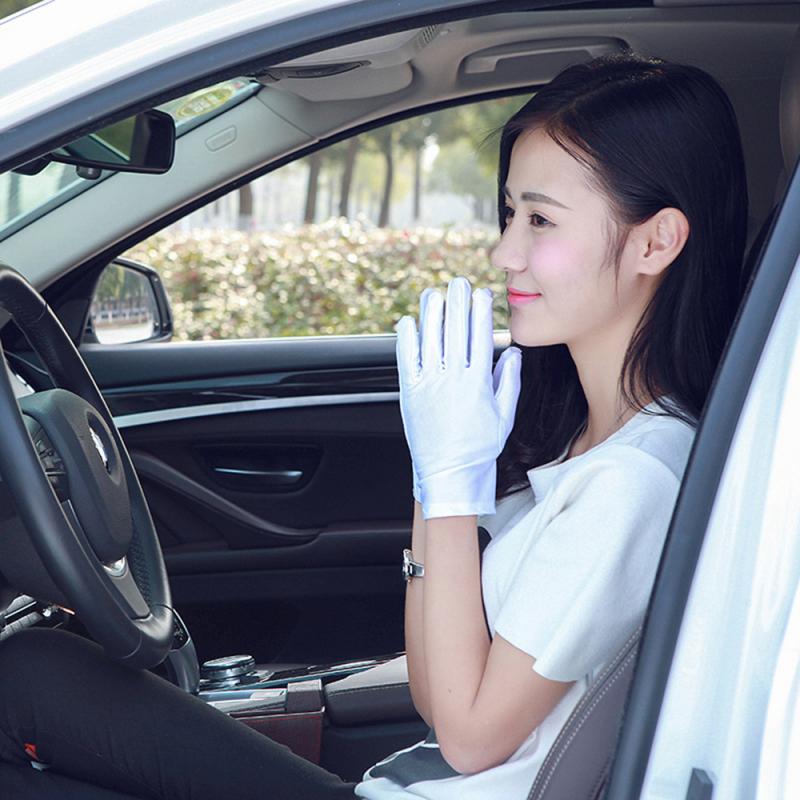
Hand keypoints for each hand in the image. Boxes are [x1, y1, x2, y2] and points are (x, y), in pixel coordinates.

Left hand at [396, 277, 521, 519]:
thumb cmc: (479, 448)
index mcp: (478, 384)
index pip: (480, 338)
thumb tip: (513, 354)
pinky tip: (409, 322)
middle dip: (457, 303)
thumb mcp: (505, 416)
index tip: (482, 294)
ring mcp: (429, 386)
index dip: (481, 312)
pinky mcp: (410, 394)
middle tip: (459, 283)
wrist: (450, 474)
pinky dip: (407, 340)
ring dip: (432, 314)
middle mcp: (453, 380)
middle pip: (455, 332)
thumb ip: (509, 382)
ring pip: (430, 340)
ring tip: (434, 294)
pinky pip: (407, 361)